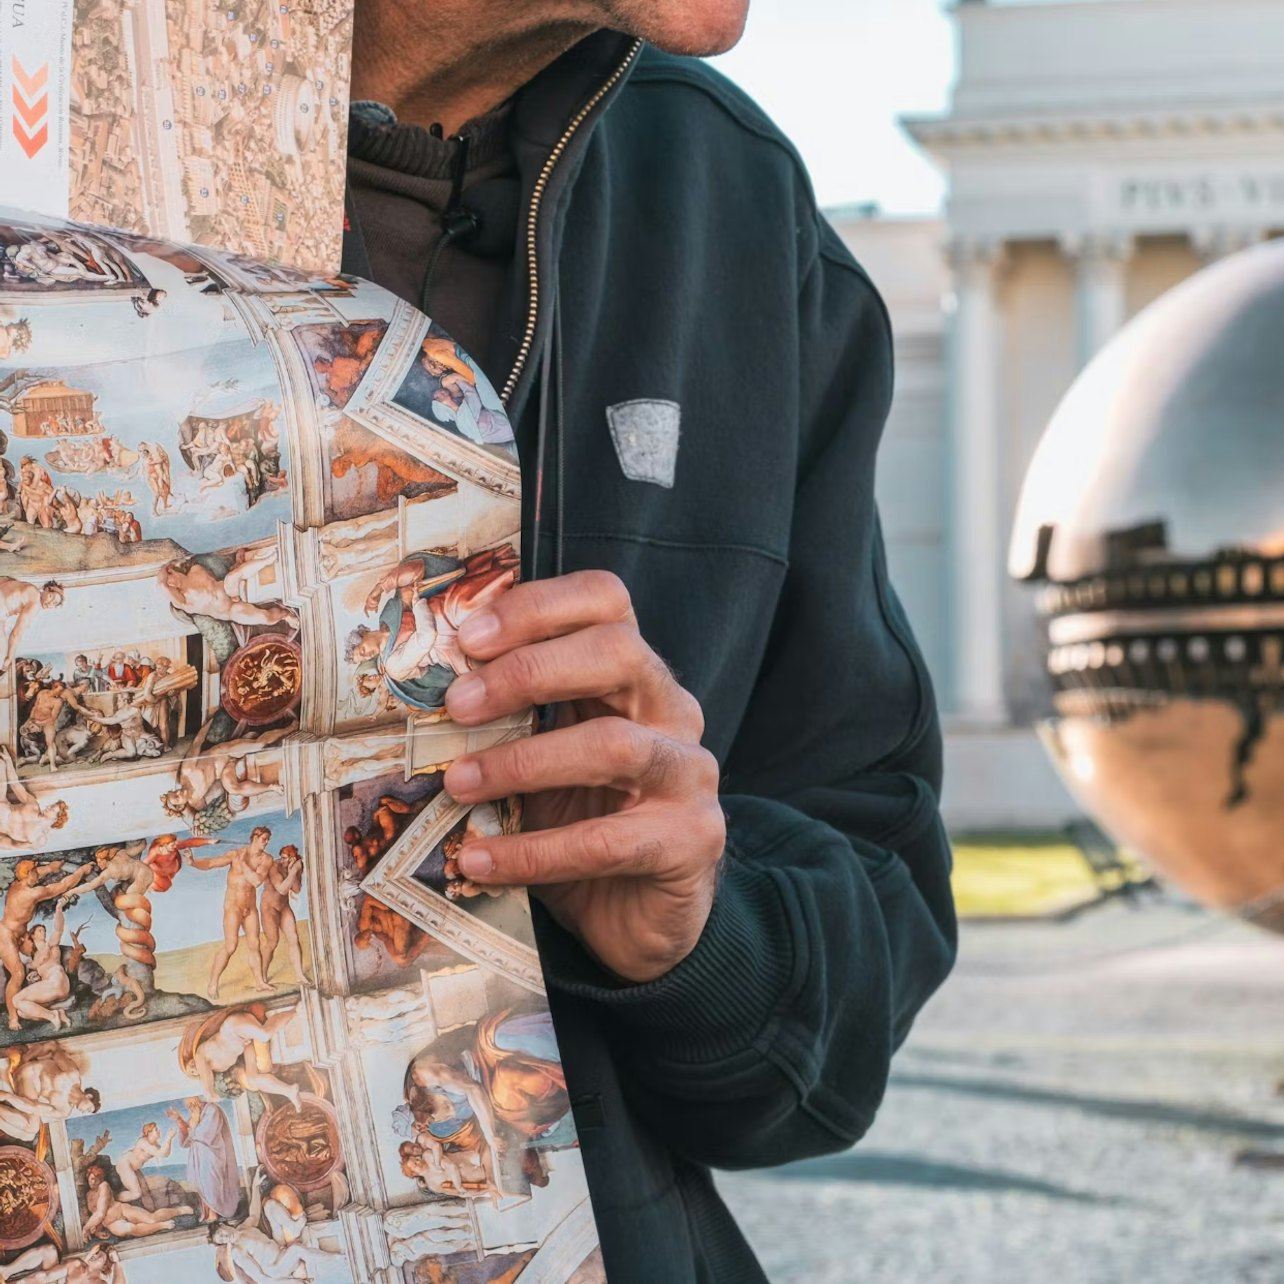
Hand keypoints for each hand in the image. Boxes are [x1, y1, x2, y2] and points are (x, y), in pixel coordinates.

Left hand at [442, 571, 724, 982]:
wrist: (638, 914)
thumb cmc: (579, 822)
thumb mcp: (540, 758)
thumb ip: (508, 718)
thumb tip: (420, 689)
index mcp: (634, 675)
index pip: (606, 600)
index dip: (539, 606)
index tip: (469, 638)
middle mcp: (672, 711)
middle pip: (618, 651)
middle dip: (529, 670)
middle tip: (456, 706)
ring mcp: (689, 774)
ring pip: (615, 745)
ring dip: (524, 763)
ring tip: (458, 784)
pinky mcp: (691, 841)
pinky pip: (606, 842)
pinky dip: (533, 852)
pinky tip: (479, 861)